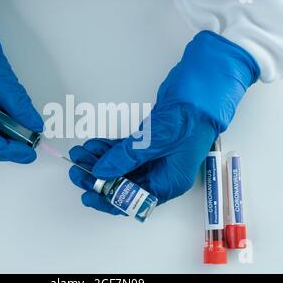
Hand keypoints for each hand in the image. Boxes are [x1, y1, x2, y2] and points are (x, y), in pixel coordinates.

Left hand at [69, 31, 259, 214]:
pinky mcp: (151, 139)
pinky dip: (110, 147)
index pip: (135, 200)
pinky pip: (126, 149)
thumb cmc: (193, 114)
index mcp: (170, 181)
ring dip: (101, 160)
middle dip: (99, 177)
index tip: (88, 195)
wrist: (204, 82)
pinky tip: (94, 144)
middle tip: (77, 170)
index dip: (109, 200)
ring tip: (80, 153)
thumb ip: (127, 158)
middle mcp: (163, 171)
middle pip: (125, 182)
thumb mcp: (157, 140)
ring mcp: (157, 154)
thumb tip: (102, 172)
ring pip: (122, 164)